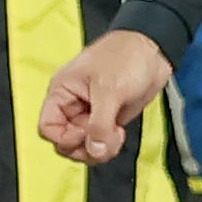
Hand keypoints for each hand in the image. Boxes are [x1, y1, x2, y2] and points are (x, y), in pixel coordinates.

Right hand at [38, 27, 174, 164]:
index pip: (48, 127)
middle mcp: (72, 106)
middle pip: (64, 142)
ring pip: (83, 146)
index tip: (86, 132)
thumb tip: (94, 151)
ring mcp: (90, 115)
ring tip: (116, 136)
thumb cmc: (125, 57)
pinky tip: (120, 133)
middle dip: (84, 147)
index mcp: (63, 93)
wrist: (153, 50)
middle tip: (106, 139)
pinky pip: (100, 143)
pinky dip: (108, 146)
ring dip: (99, 150)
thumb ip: (100, 124)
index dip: (64, 137)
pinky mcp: (107, 120)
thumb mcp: (110, 90)